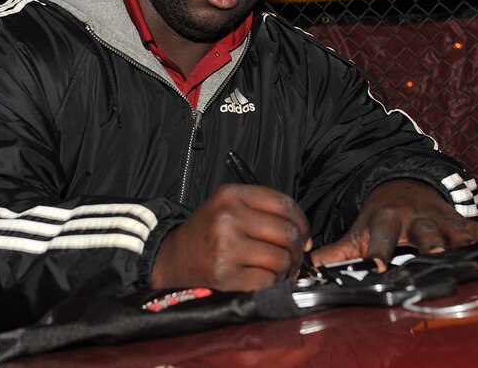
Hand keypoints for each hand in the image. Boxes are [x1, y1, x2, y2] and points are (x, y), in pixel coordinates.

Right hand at [152, 184, 311, 290]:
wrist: (172, 258)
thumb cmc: (205, 234)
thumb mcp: (227, 207)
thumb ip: (262, 210)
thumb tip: (303, 233)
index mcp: (231, 195)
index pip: (284, 204)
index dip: (302, 222)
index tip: (305, 234)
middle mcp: (228, 218)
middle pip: (287, 233)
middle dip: (298, 249)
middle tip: (295, 257)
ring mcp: (225, 247)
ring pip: (280, 258)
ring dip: (285, 268)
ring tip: (277, 269)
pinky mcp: (224, 274)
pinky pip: (267, 280)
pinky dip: (270, 283)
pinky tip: (262, 279)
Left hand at [311, 179, 477, 266]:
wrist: (406, 186)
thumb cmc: (380, 216)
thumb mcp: (358, 231)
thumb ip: (335, 252)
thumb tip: (304, 268)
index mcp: (386, 219)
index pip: (380, 236)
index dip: (378, 251)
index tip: (376, 268)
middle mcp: (416, 217)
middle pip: (424, 233)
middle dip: (430, 245)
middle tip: (436, 257)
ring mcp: (441, 219)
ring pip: (454, 232)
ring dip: (465, 244)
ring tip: (477, 255)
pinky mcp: (461, 222)